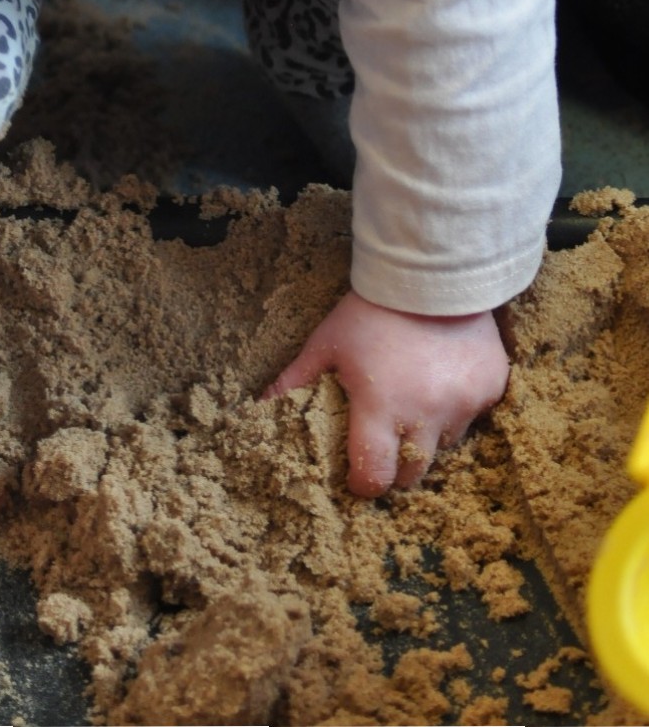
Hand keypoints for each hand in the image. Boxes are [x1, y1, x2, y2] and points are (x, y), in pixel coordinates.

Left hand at [263, 290, 508, 496]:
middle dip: (395, 467)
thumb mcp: (326, 345)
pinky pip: (473, 417)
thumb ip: (295, 381)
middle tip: (383, 443)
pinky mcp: (493, 388)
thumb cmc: (370, 312)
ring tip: (412, 403)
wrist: (433, 272)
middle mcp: (428, 414)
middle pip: (412, 474)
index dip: (363, 483)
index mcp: (381, 408)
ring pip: (445, 446)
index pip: (375, 477)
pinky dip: (456, 410)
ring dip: (427, 437)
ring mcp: (466, 403)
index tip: (357, 475)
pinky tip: (440, 382)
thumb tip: (261, 408)